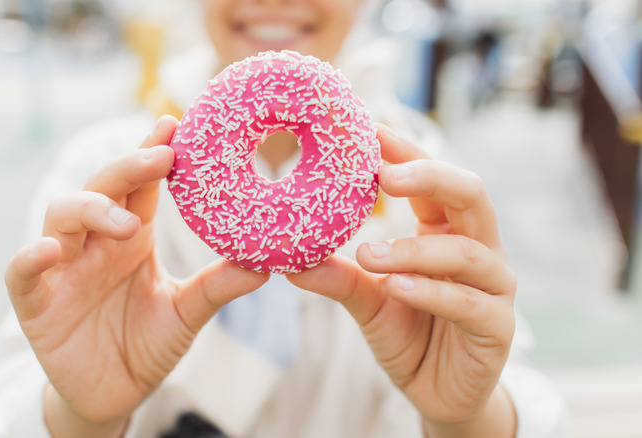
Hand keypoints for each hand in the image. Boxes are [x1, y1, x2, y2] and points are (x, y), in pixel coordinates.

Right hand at [4, 116, 268, 436]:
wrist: (113, 394)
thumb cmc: (147, 343)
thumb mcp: (186, 312)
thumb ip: (217, 286)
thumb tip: (265, 264)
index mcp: (131, 236)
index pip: (140, 184)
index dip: (153, 154)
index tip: (175, 124)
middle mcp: (95, 242)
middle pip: (102, 187)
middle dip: (128, 167)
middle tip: (162, 156)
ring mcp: (62, 268)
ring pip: (61, 216)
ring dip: (91, 209)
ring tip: (127, 222)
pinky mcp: (36, 303)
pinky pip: (22, 273)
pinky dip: (30, 259)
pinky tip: (49, 252)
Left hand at [287, 125, 516, 436]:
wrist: (438, 394)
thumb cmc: (408, 335)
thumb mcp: (368, 301)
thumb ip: (339, 278)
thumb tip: (290, 259)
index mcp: (448, 232)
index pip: (433, 180)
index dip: (406, 152)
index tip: (368, 129)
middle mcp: (479, 249)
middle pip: (470, 194)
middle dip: (429, 175)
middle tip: (384, 173)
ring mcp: (496, 287)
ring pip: (467, 251)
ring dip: (415, 250)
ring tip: (368, 253)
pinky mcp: (499, 326)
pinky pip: (469, 302)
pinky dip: (432, 291)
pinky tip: (397, 286)